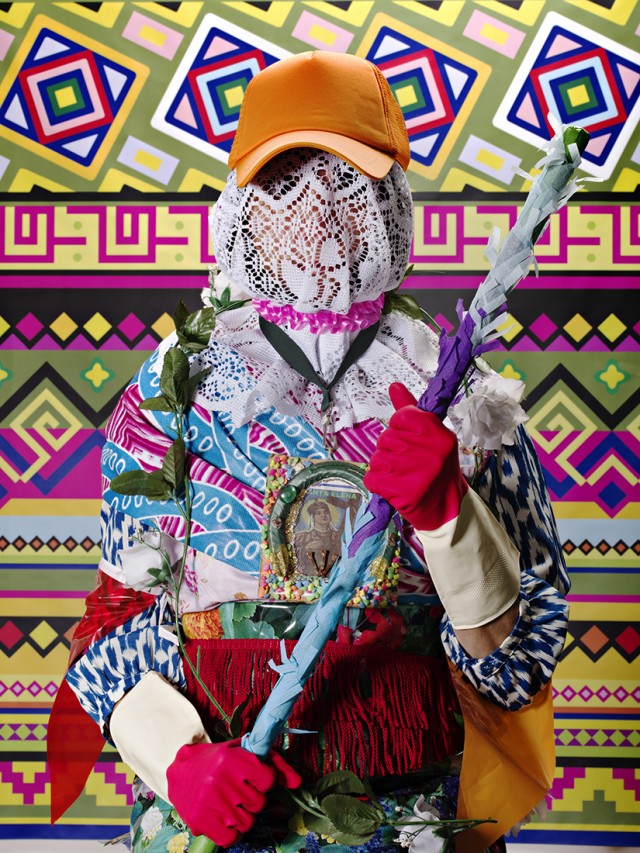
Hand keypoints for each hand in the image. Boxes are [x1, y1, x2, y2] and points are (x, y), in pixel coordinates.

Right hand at [166, 739, 300, 845]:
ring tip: (229, 802)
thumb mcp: (244, 752)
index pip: (268, 780)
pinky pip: (230, 838)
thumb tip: (297, 783)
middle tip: (237, 790)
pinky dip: (231, 833)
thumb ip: (274, 764)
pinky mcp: (199, 821)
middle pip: (258, 803)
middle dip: (252, 798)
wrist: (180, 772)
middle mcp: (219, 780)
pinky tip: (224, 819)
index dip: (263, 780)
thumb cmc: (218, 760)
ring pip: (247, 822)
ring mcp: (209, 803)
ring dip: (242, 815)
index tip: (251, 776)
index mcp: (231, 759)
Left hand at [363, 383, 467, 530]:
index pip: (402, 416)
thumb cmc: (436, 469)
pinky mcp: (403, 492)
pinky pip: (372, 478)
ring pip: (377, 458)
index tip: (407, 440)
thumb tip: (394, 386)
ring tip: (401, 476)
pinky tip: (393, 488)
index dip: (398, 428)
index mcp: (439, 434)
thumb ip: (411, 412)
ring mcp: (418, 473)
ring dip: (383, 468)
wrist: (446, 509)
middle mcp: (431, 452)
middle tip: (407, 463)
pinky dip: (377, 483)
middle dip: (389, 451)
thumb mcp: (431, 437)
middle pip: (386, 438)